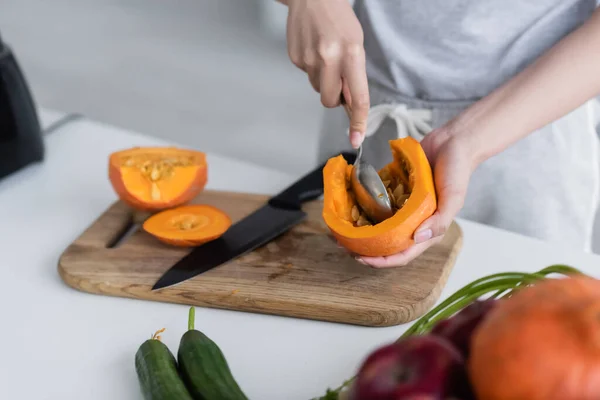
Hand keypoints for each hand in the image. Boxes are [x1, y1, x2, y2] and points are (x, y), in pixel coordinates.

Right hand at [286, 0, 369, 147]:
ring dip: (323, 79)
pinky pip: (306, 75)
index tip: (357, 139)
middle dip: (334, 97)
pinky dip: (312, 68)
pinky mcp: (295, 58)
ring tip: (324, 54)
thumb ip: (354, 75)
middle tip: (338, 78)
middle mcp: (329, 58)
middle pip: (329, 100)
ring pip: (317, 88)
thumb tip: (350, 104)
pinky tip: (313, 49)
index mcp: (351, 53)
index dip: (358, 122)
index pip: (357, 97)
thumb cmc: (339, 18)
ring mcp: (308, 58)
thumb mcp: (356, 43)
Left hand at [356, 128, 475, 267]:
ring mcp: (403, 207)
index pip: (403, 254)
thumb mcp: (453, 197)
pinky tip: (349, 205)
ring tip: (341, 228)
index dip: (382, 261)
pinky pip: (378, 202)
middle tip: (343, 245)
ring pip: (379, 224)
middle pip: (387, 243)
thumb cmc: (458, 171)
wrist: (453, 141)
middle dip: (366, 248)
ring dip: (361, 229)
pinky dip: (364, 205)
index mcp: (428, 230)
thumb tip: (417, 238)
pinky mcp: (396, 191)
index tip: (361, 258)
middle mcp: (414, 222)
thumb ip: (439, 220)